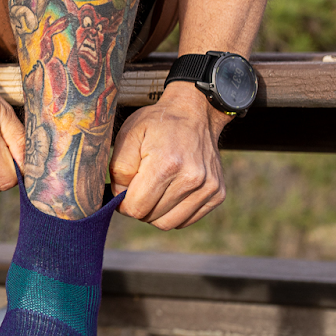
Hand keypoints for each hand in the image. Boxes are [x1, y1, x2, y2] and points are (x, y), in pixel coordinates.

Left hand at [110, 82, 229, 227]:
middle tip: (138, 187)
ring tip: (154, 189)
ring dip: (156, 212)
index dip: (123, 203)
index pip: (136, 207)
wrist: (195, 112)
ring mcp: (208, 187)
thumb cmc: (157, 124)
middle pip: (152, 218)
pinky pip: (186, 220)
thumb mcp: (128, 135)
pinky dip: (173, 212)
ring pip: (169, 223)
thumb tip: (119, 197)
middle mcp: (191, 178)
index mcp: (166, 164)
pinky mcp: (217, 193)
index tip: (123, 190)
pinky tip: (170, 191)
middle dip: (139, 207)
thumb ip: (118, 169)